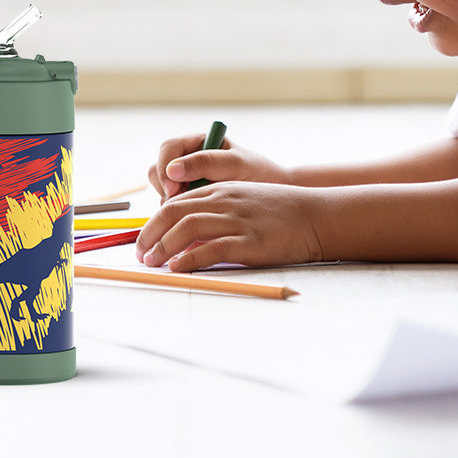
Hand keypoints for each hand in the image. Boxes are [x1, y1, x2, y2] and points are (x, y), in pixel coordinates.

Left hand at [136, 181, 324, 271]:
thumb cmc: (280, 212)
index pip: (176, 202)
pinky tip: (178, 268)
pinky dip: (188, 259)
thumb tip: (186, 236)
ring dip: (163, 246)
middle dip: (150, 234)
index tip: (144, 241)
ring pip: (187, 227)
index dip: (154, 223)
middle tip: (141, 254)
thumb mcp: (244, 200)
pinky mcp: (250, 241)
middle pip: (174, 212)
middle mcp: (225, 200)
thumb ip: (217, 210)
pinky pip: (210, 249)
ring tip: (153, 263)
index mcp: (222, 189)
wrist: (315, 215)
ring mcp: (237, 220)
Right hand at [147, 131, 291, 201]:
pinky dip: (177, 215)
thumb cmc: (258, 173)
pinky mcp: (189, 201)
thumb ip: (206, 163)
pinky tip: (195, 221)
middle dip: (164, 188)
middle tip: (179, 204)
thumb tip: (172, 169)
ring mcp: (187, 181)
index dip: (165, 167)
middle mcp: (188, 160)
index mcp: (199, 143)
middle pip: (158, 169)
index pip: (169, 148)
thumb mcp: (236, 164)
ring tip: (193, 212)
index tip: (173, 188)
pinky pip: (172, 208)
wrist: (273, 196)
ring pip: (162, 191)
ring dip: (170, 203)